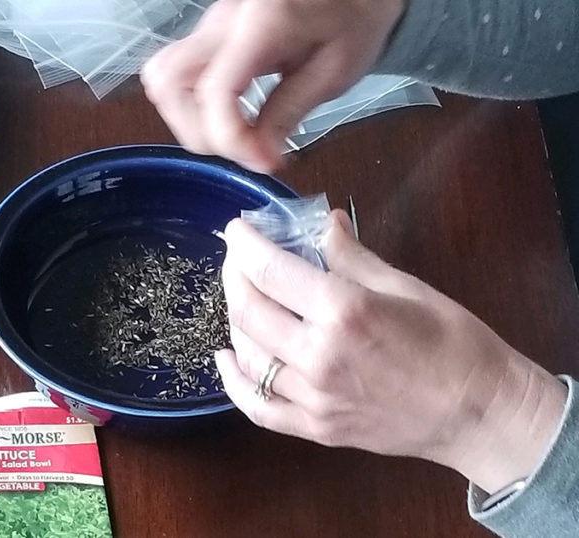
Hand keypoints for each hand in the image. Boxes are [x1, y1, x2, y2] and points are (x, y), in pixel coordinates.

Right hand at [141, 0, 404, 172]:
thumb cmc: (354, 16)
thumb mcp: (335, 71)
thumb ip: (289, 113)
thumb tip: (258, 157)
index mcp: (261, 24)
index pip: (215, 90)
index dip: (230, 137)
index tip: (263, 161)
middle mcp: (222, 20)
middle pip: (169, 82)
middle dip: (197, 130)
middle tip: (242, 147)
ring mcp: (209, 25)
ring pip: (163, 79)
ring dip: (188, 119)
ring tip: (232, 134)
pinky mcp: (209, 34)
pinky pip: (178, 74)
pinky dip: (193, 105)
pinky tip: (228, 116)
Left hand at [216, 211, 567, 492]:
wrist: (480, 412)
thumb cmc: (453, 343)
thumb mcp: (403, 285)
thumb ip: (350, 256)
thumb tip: (322, 223)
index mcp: (345, 311)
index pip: (271, 270)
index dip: (245, 245)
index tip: (238, 229)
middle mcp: (320, 355)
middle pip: (248, 310)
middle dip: (234, 275)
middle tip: (238, 259)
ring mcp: (314, 397)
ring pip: (248, 355)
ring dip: (235, 321)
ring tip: (243, 298)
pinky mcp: (317, 428)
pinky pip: (258, 408)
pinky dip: (235, 381)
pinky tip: (228, 358)